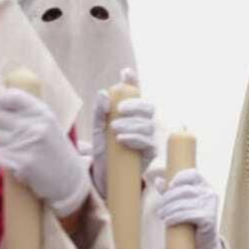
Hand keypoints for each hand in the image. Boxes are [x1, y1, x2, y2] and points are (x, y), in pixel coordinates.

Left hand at [0, 87, 90, 216]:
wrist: (69, 180)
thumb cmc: (55, 151)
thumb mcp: (48, 124)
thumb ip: (28, 111)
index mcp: (43, 113)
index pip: (12, 96)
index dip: (1, 102)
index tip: (1, 109)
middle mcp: (36, 125)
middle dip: (1, 129)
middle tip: (13, 139)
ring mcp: (29, 144)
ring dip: (2, 146)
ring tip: (18, 152)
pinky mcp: (22, 162)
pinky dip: (3, 160)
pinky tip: (17, 163)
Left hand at [90, 68, 155, 195]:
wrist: (104, 175)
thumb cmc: (103, 150)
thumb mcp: (97, 129)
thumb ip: (99, 112)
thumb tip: (102, 93)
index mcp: (130, 114)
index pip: (135, 94)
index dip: (133, 81)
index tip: (126, 73)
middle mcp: (142, 123)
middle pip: (148, 107)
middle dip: (135, 106)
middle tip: (119, 110)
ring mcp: (149, 137)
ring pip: (147, 125)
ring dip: (131, 124)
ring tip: (114, 129)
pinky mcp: (150, 153)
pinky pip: (148, 142)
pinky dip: (134, 138)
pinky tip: (121, 139)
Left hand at [155, 169, 225, 248]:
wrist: (204, 243)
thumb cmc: (191, 220)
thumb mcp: (181, 203)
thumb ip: (170, 191)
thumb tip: (158, 180)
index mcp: (205, 186)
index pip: (194, 173)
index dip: (180, 177)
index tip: (169, 186)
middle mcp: (210, 194)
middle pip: (185, 190)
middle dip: (168, 198)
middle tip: (160, 208)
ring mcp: (211, 206)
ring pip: (184, 203)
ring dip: (169, 209)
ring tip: (162, 215)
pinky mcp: (209, 219)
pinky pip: (188, 215)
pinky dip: (174, 217)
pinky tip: (167, 222)